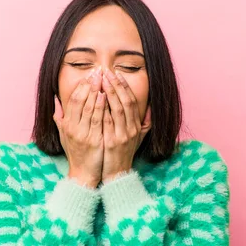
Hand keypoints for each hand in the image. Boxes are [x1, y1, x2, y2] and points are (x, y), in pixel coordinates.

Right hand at [53, 66, 105, 187]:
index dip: (81, 85)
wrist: (83, 173)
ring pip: (88, 107)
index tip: (90, 74)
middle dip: (89, 84)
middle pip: (80, 100)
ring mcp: (82, 134)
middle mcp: (72, 128)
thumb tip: (57, 104)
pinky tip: (105, 96)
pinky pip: (97, 120)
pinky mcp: (93, 140)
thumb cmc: (76, 154)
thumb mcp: (64, 136)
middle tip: (98, 71)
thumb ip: (60, 119)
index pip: (73, 99)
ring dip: (96, 91)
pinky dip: (100, 107)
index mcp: (66, 124)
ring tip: (103, 78)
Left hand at [101, 68, 151, 182]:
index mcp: (136, 126)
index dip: (124, 86)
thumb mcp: (139, 138)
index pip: (131, 101)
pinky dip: (102, 109)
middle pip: (124, 102)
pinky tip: (96, 99)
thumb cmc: (125, 154)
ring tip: (100, 80)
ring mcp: (122, 136)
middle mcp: (131, 130)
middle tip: (106, 72)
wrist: (117, 174)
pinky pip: (106, 122)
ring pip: (116, 110)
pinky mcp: (111, 142)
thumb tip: (149, 107)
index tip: (116, 73)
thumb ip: (145, 122)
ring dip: (108, 93)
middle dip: (115, 85)